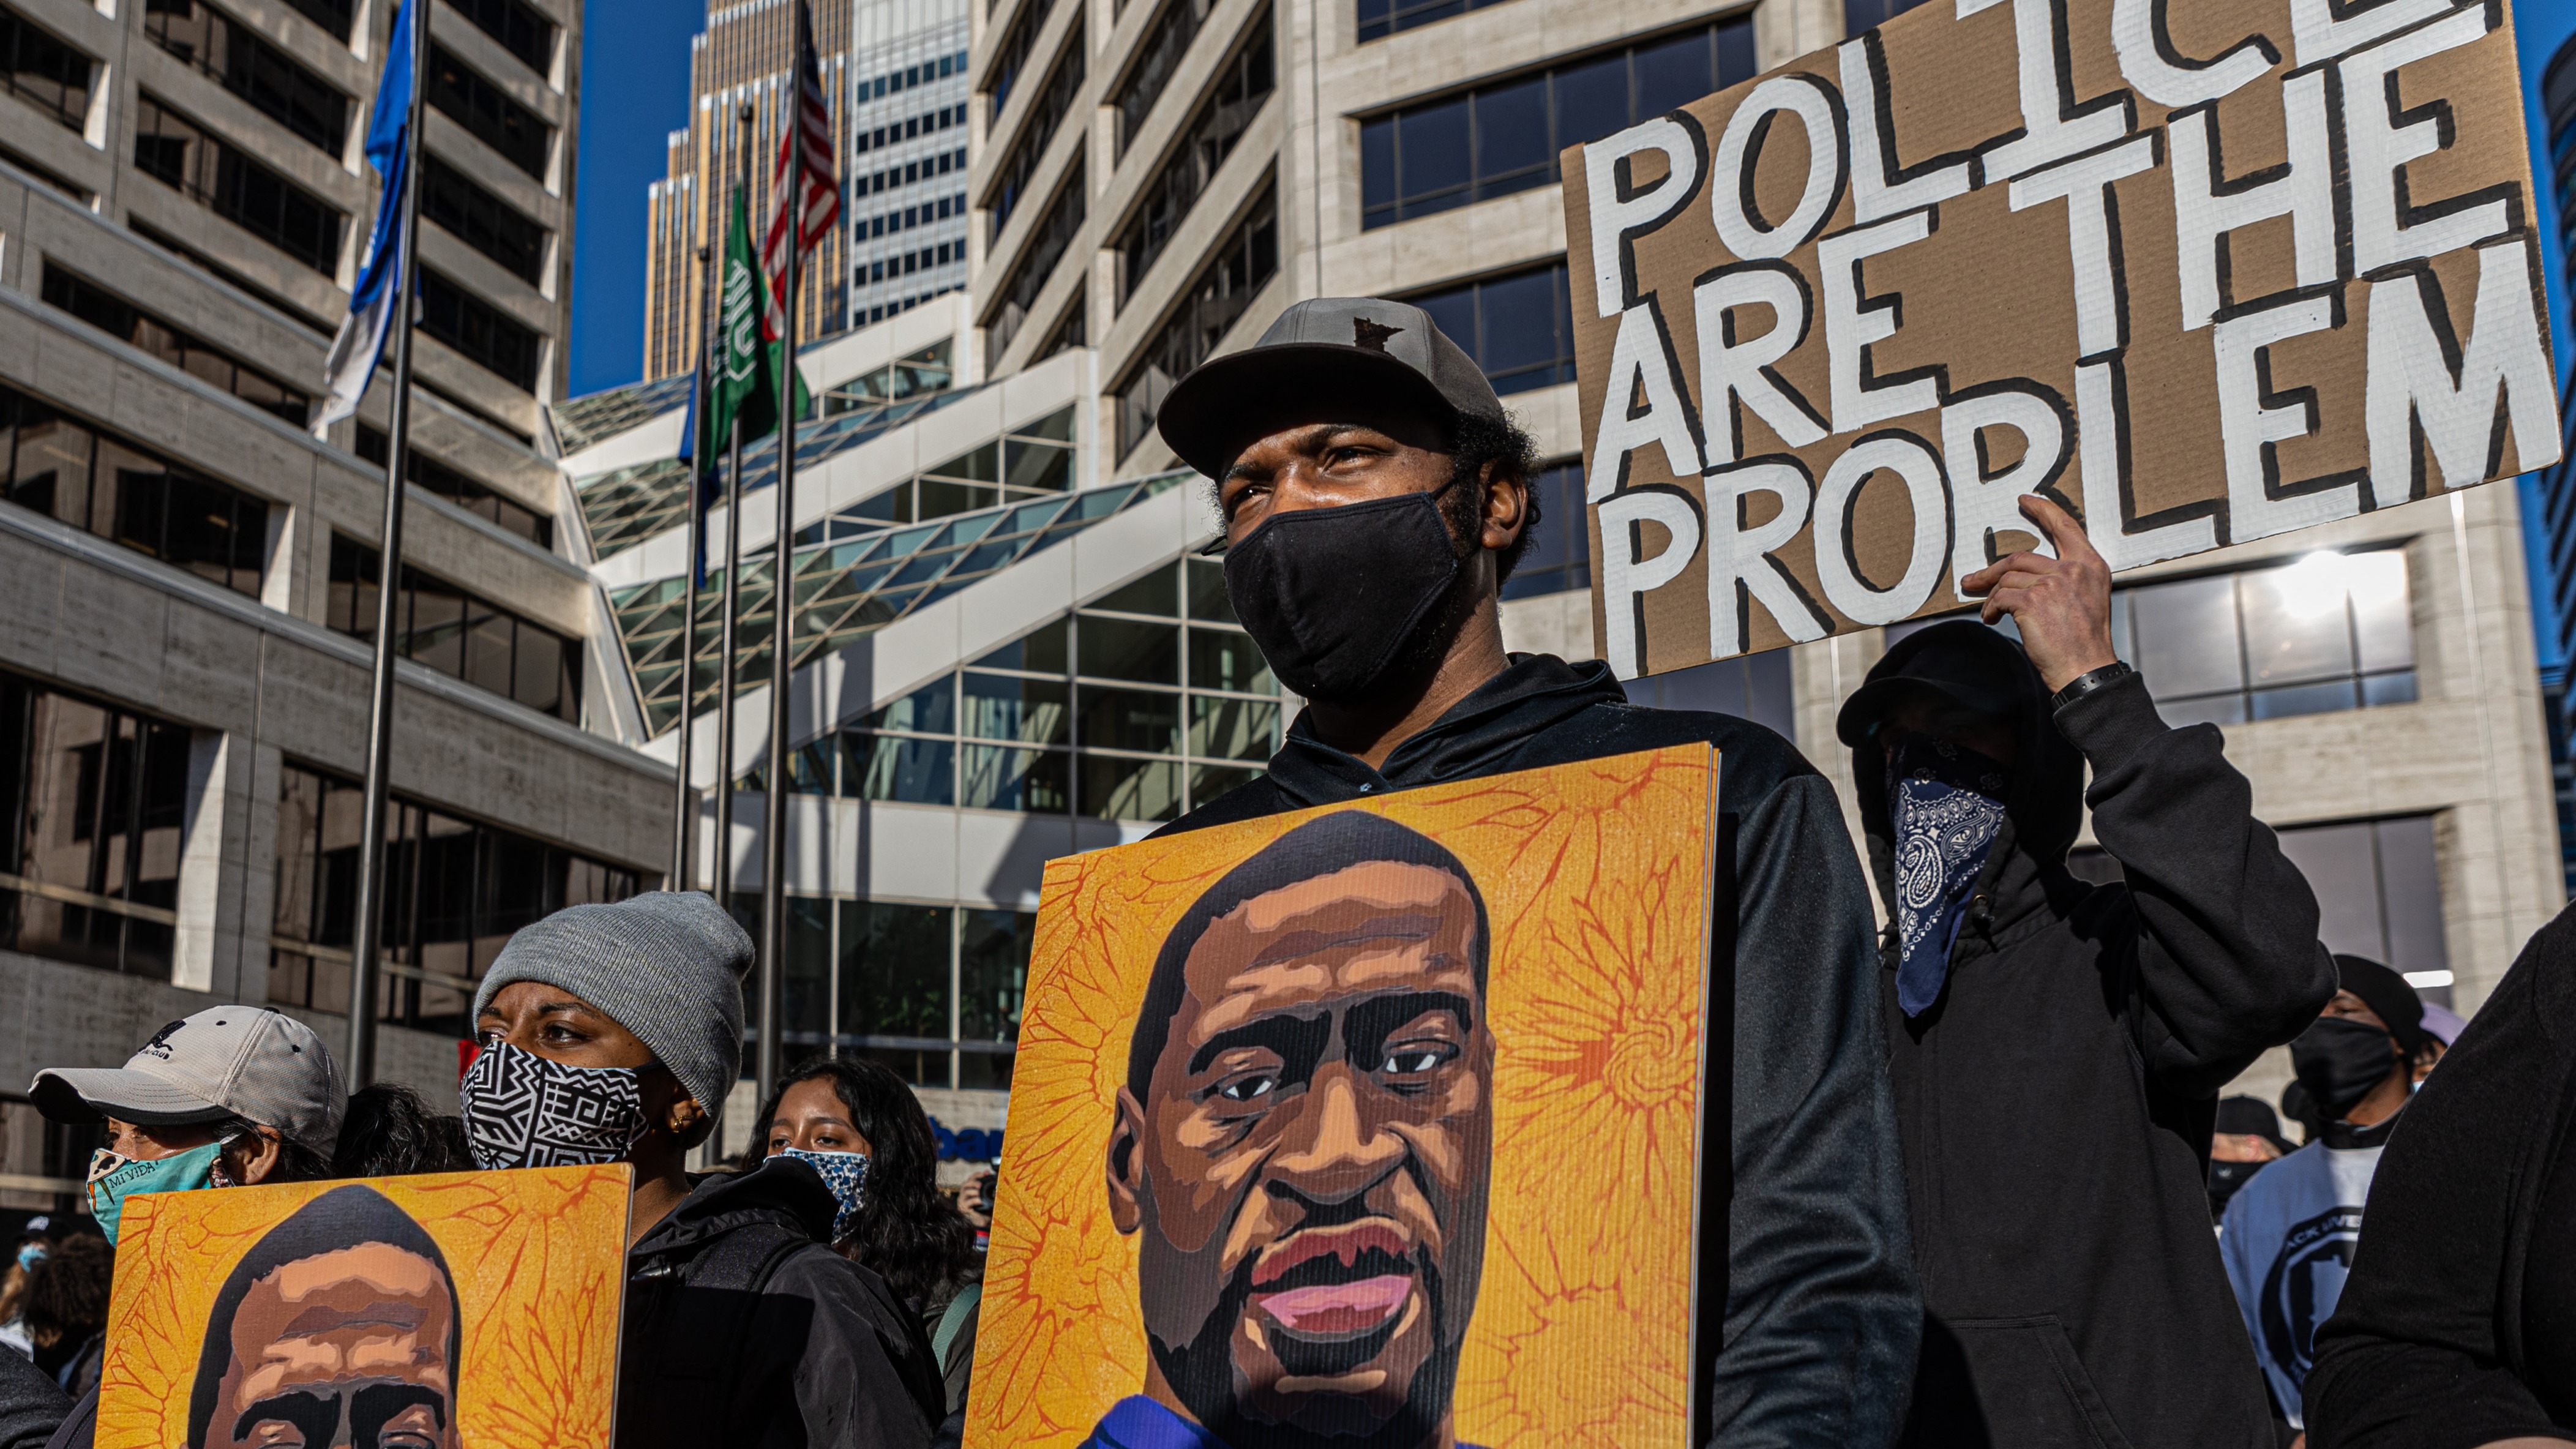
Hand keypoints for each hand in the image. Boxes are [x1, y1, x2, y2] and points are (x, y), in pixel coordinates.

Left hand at [1958, 494, 2119, 692]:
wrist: (2086, 670)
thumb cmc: (2085, 643)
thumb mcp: (2088, 599)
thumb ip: (2066, 579)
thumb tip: (2026, 574)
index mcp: (2091, 565)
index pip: (2065, 526)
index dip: (2043, 510)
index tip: (2025, 501)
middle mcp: (2074, 569)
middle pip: (2022, 557)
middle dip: (1993, 570)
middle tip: (1973, 580)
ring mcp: (2053, 584)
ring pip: (2007, 579)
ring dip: (1992, 596)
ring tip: (1991, 612)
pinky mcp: (2032, 601)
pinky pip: (2000, 597)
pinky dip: (1990, 609)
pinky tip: (1992, 620)